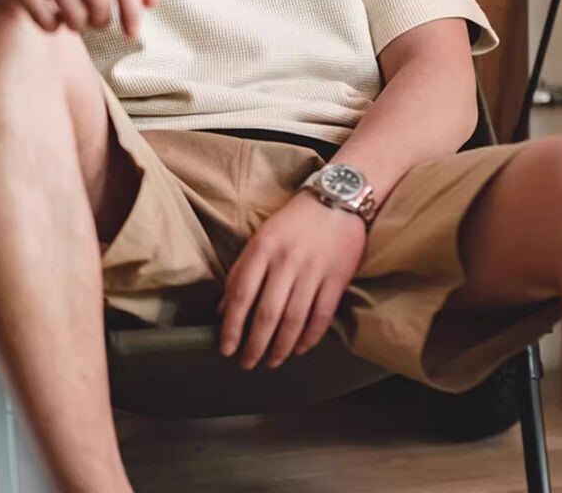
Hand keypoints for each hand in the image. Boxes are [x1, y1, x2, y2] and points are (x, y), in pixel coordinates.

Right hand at [0, 0, 157, 37]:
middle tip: (93, 19)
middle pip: (100, 0)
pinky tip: (49, 14)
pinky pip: (46, 20)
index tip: (132, 33)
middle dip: (100, 19)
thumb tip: (152, 2)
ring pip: (74, 14)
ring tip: (71, 14)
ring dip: (77, 25)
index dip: (131, 10)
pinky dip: (52, 27)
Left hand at [218, 191, 366, 369]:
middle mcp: (286, 260)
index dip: (232, 326)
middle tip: (247, 363)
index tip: (225, 348)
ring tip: (272, 361)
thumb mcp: (261, 237)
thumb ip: (242, 270)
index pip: (241, 294)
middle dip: (254, 345)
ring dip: (280, 347)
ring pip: (293, 320)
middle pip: (267, 314)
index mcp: (262, 248)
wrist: (338, 198)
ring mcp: (313, 270)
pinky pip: (321, 316)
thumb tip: (224, 309)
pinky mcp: (337, 278)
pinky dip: (309, 338)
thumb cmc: (294, 220)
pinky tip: (299, 349)